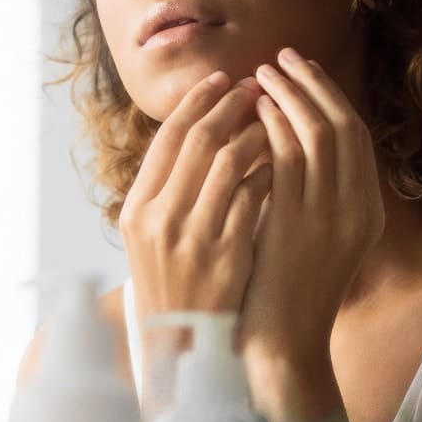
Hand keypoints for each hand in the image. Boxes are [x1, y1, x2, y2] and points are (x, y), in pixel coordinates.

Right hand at [119, 71, 272, 319]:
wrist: (184, 342)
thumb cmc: (171, 280)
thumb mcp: (149, 234)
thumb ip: (165, 187)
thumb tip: (198, 127)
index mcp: (137, 209)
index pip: (167, 138)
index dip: (196, 102)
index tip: (222, 79)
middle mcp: (159, 219)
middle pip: (198, 142)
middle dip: (230, 106)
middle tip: (255, 85)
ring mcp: (193, 238)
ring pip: (229, 164)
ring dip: (255, 133)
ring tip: (273, 118)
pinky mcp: (227, 256)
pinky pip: (254, 198)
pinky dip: (269, 172)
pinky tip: (284, 160)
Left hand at [238, 48, 384, 421]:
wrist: (280, 342)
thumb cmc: (283, 290)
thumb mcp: (307, 235)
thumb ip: (305, 192)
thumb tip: (280, 140)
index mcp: (367, 212)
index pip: (355, 136)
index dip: (329, 97)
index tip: (302, 70)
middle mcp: (358, 210)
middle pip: (343, 126)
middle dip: (312, 85)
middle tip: (281, 58)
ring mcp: (332, 218)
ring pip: (318, 135)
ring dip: (289, 97)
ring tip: (261, 74)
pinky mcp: (300, 226)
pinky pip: (290, 160)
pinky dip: (274, 128)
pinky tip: (253, 111)